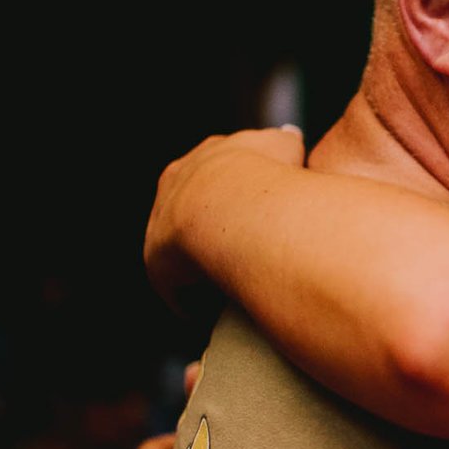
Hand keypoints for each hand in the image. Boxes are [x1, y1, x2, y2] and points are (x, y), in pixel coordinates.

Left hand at [144, 125, 307, 312]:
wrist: (230, 203)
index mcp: (208, 155)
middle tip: (251, 248)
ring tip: (241, 281)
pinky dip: (199, 297)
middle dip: (219, 226)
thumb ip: (285, 143)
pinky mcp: (158, 262)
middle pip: (196, 208)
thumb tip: (291, 141)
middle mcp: (177, 182)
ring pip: (183, 247)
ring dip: (207, 262)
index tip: (264, 209)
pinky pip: (179, 286)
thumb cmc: (265, 172)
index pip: (220, 171)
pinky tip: (224, 308)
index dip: (243, 190)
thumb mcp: (285, 145)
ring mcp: (162, 221)